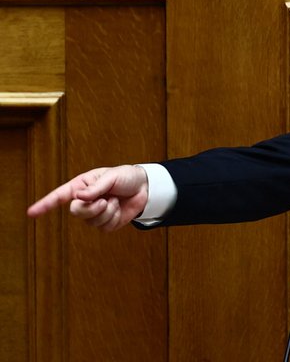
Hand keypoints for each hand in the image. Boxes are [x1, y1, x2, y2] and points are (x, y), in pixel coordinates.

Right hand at [27, 165, 149, 231]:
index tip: (31, 213)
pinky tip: (118, 208)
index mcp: (81, 187)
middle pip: (76, 212)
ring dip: (106, 210)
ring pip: (91, 221)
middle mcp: (84, 201)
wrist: (144, 187)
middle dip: (91, 207)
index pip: (59, 196)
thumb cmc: (125, 177)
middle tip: (105, 198)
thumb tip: (79, 197)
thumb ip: (95, 187)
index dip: (45, 205)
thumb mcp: (111, 177)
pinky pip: (104, 227)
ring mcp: (95, 213)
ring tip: (114, 199)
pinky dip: (114, 217)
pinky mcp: (106, 223)